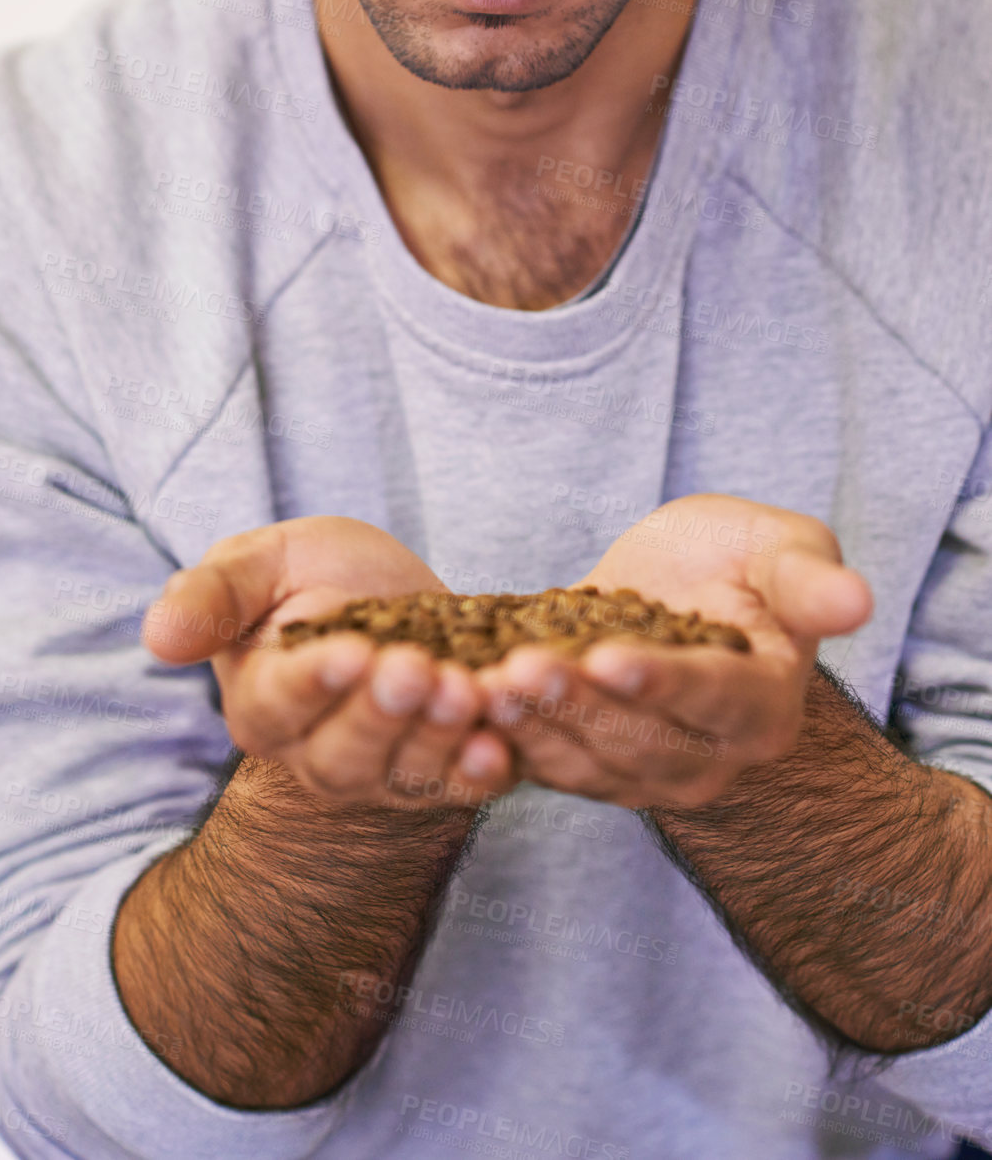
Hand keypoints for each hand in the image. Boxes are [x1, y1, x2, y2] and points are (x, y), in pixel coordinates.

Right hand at [142, 516, 516, 810]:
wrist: (388, 597)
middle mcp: (317, 755)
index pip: (282, 703)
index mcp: (263, 703)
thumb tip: (156, 637)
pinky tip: (500, 748)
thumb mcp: (258, 564)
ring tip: (463, 689)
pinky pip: (462, 785)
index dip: (315, 682)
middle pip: (345, 753)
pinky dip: (481, 773)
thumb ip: (211, 596)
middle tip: (415, 669)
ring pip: (407, 771)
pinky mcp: (444, 773)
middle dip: (383, 712)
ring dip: (438, 736)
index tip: (349, 650)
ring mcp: (384, 772)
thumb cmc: (307, 578)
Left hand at [469, 494, 872, 809]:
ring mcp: (642, 775)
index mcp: (761, 706)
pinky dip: (502, 738)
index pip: (711, 699)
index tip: (609, 657)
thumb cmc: (739, 562)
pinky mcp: (586, 769)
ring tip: (486, 684)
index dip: (661, 681)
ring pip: (583, 759)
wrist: (678, 589)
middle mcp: (708, 759)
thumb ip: (808, 577)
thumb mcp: (780, 547)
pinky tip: (464, 702)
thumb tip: (857, 602)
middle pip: (638, 739)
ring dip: (531, 725)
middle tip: (522, 668)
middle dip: (577, 704)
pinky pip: (542, 764)